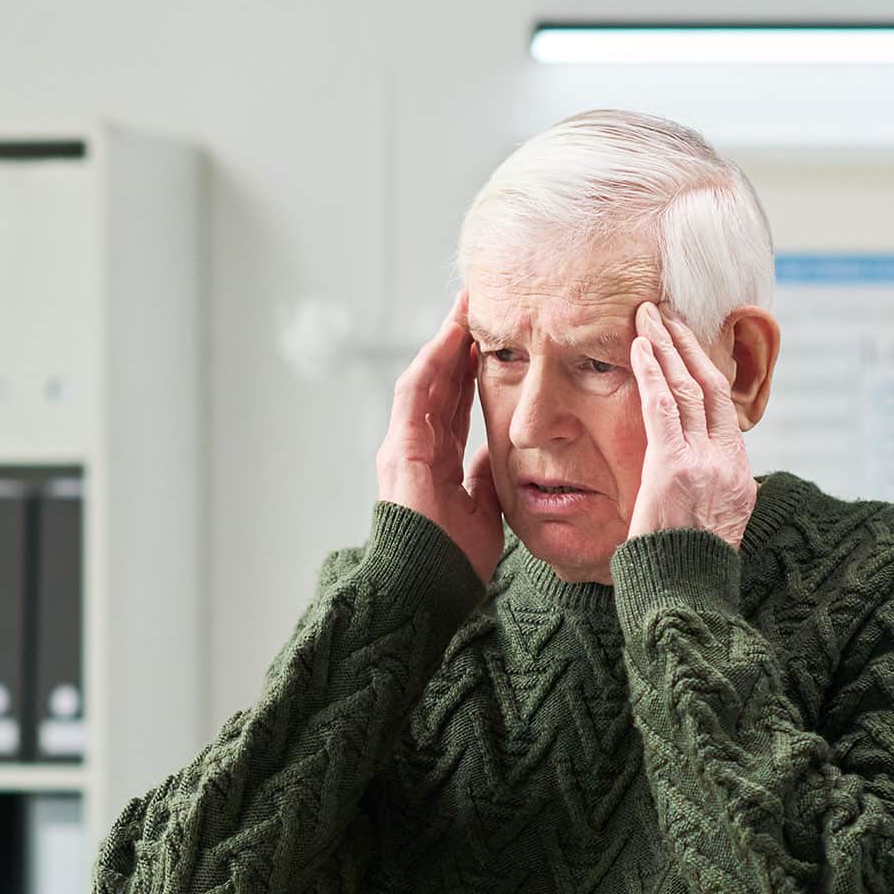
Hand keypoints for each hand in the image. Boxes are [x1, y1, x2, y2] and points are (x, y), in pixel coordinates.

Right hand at [376, 289, 502, 584]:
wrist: (428, 587)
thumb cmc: (454, 560)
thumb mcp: (481, 509)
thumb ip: (482, 477)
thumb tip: (494, 454)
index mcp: (435, 462)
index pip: (454, 404)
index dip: (470, 371)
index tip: (492, 341)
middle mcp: (414, 448)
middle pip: (439, 385)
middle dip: (459, 345)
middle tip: (479, 307)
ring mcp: (402, 446)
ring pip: (426, 380)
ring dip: (445, 342)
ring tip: (466, 308)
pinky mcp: (399, 448)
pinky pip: (415, 394)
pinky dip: (433, 362)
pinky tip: (451, 336)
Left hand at [627, 303, 755, 549]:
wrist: (684, 596)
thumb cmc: (684, 572)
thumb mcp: (707, 531)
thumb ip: (703, 499)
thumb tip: (694, 487)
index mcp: (739, 476)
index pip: (725, 410)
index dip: (707, 371)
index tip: (689, 345)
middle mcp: (728, 462)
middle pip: (713, 388)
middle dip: (689, 347)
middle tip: (669, 314)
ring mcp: (705, 462)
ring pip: (689, 388)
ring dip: (668, 346)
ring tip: (650, 316)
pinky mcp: (675, 466)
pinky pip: (663, 406)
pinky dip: (652, 371)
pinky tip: (641, 345)